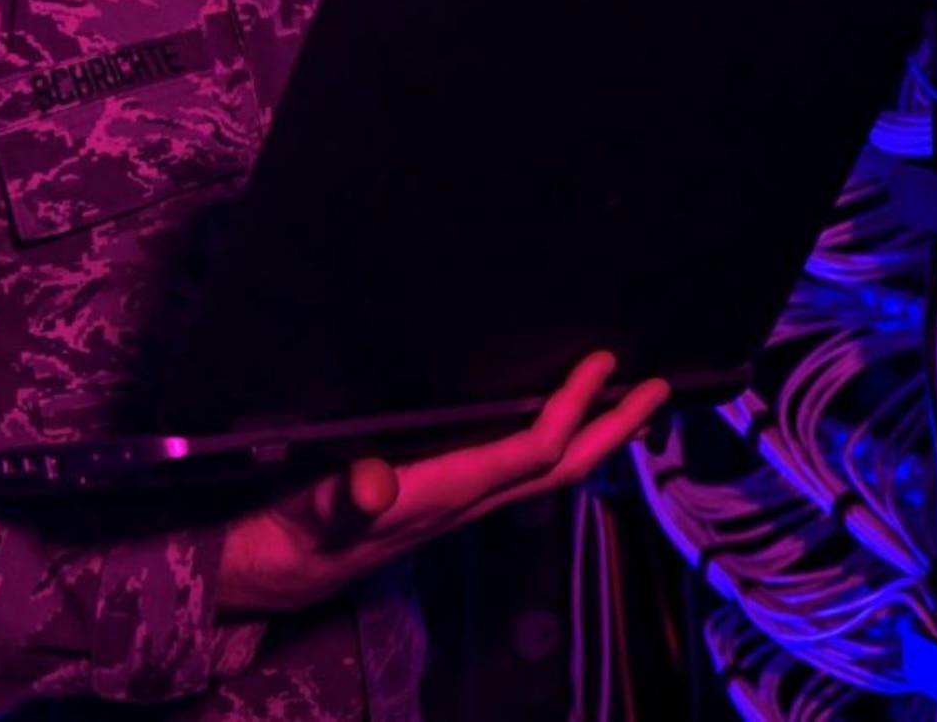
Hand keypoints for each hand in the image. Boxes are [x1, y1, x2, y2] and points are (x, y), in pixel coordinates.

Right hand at [218, 352, 668, 615]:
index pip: (534, 451)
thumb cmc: (297, 533)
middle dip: (615, 431)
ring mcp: (464, 502)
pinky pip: (522, 470)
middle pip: (563, 467)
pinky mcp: (450, 498)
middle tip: (659, 388)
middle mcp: (470, 500)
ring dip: (596, 439)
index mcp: (449, 493)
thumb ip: (347, 495)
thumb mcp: (315, 509)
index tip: (604, 363)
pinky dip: (558, 443)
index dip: (575, 408)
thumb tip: (378, 482)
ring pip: (549, 471)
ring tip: (630, 403)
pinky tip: (562, 426)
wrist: (277, 572)